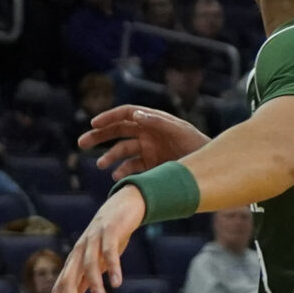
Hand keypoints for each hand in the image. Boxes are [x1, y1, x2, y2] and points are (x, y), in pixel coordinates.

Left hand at [53, 187, 147, 292]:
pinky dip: (112, 267)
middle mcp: (79, 252)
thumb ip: (84, 279)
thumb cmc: (108, 238)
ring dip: (95, 288)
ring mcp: (93, 241)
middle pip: (69, 279)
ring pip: (90, 267)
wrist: (122, 205)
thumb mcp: (96, 262)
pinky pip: (109, 252)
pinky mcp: (109, 232)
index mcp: (75, 262)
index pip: (60, 287)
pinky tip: (117, 282)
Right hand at [79, 104, 209, 178]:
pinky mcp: (151, 165)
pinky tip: (118, 178)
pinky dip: (123, 172)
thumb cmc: (197, 144)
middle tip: (82, 143)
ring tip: (102, 166)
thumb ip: (157, 122)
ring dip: (110, 158)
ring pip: (122, 152)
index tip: (93, 124)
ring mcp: (148, 150)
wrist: (211, 165)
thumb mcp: (178, 131)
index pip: (126, 114)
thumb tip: (135, 115)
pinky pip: (132, 168)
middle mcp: (147, 133)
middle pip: (117, 132)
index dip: (109, 117)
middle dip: (99, 136)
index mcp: (152, 121)